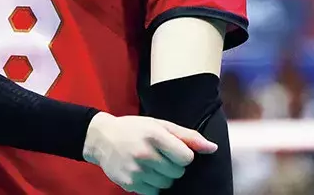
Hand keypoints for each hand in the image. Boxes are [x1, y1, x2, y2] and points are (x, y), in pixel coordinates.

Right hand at [82, 112, 216, 193]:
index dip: (183, 154)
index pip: (186, 157)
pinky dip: (153, 184)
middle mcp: (145, 154)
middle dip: (173, 165)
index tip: (173, 148)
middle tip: (159, 154)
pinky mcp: (130, 184)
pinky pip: (155, 192)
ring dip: (163, 175)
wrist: (101, 138)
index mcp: (154, 135)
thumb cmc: (134, 129)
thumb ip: (187, 136)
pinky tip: (143, 171)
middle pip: (178, 172)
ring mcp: (137, 171)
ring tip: (150, 162)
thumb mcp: (159, 125)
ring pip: (167, 183)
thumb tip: (213, 148)